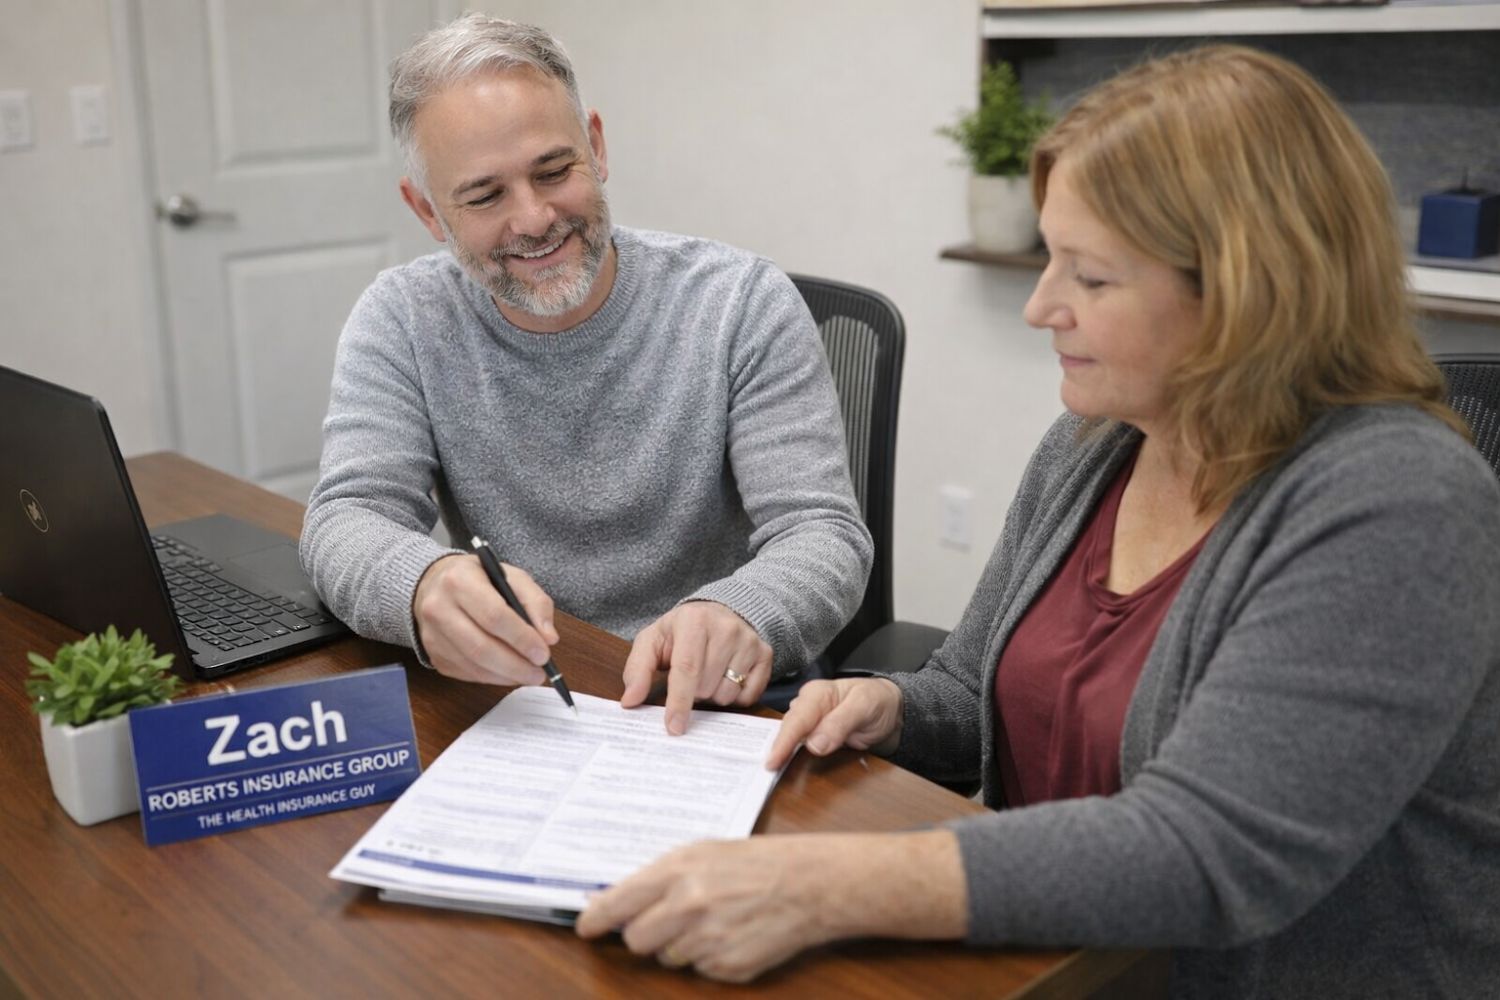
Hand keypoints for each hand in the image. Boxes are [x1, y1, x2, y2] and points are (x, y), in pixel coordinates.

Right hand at [411, 554, 558, 684]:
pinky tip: (508, 673)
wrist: (434, 585)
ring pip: (473, 665)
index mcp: (460, 580)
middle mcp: (438, 607)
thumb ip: (536, 603)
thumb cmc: (479, 580)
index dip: (521, 638)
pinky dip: (492, 678)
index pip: (494, 615)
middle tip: (539, 673)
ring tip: (529, 674)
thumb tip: (549, 637)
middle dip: (516, 665)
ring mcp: (432, 634)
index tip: (543, 653)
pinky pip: (466, 673)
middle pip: (481, 647)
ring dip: (506, 675)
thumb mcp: (512, 577)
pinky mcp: (434, 654)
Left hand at [575, 830, 966, 982]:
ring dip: (681, 945)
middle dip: (645, 934)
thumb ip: (659, 876)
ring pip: (669, 958)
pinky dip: (709, 957)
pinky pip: (700, 971)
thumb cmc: (754, 862)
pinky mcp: (728, 967)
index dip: (595, 920)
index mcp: (678, 871)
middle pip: (637, 940)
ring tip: (713, 919)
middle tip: (667, 919)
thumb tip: (614, 900)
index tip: (585, 927)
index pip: (617, 904)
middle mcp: (688, 907)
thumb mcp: (703, 852)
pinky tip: (732, 933)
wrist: (809, 884)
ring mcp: (708, 941)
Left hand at [621, 602, 772, 734]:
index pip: (687, 669)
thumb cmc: (681, 632)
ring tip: (708, 674)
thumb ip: (637, 670)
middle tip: (690, 677)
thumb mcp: (652, 641)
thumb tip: (630, 701)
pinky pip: (748, 696)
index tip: (673, 727)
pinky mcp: (765, 654)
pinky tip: (726, 677)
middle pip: (706, 687)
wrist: (719, 612)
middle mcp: (726, 628)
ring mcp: (749, 641)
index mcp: (694, 620)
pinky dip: (734, 695)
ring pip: (727, 694)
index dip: (679, 702)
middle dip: (693, 694)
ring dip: (713, 695)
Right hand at [766, 677, 903, 769]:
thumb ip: (840, 723)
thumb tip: (814, 744)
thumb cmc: (878, 701)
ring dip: (780, 753)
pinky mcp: (814, 735)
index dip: (783, 742)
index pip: (796, 720)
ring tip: (766, 771)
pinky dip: (789, 754)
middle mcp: (808, 706)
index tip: (772, 761)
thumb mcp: (864, 706)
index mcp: (817, 694)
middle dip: (775, 749)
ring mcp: (810, 721)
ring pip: (790, 738)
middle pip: (788, 729)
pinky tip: (781, 765)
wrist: (891, 710)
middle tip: (763, 771)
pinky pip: (798, 744)